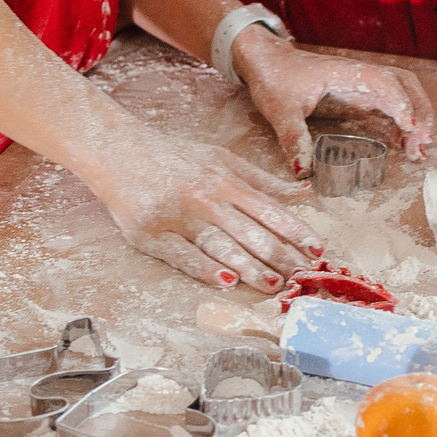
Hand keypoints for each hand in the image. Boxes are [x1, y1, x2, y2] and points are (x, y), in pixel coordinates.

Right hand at [96, 133, 323, 291]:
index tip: (317, 248)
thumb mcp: (221, 159)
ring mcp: (179, 217)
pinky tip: (226, 281)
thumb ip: (261, 180)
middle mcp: (207, 199)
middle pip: (250, 231)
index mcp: (226, 182)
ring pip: (221, 246)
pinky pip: (183, 255)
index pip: (269, 210)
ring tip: (273, 284)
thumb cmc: (174, 156)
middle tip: (302, 275)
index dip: (295, 230)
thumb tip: (303, 191)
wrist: (119, 151)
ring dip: (249, 267)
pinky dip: (205, 269)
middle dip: (279, 255)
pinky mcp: (152, 234)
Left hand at [237, 29, 432, 176]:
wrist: (268, 61)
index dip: (400, 102)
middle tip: (424, 141)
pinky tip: (404, 145)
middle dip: (420, 110)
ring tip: (419, 149)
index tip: (410, 126)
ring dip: (416, 117)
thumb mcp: (280, 110)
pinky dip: (402, 124)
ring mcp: (362, 85)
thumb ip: (293, 138)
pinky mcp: (359, 96)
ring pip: (402, 94)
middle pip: (405, 84)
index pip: (384, 82)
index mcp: (346, 72)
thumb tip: (302, 171)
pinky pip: (390, 106)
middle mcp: (360, 76)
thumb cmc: (275, 77)